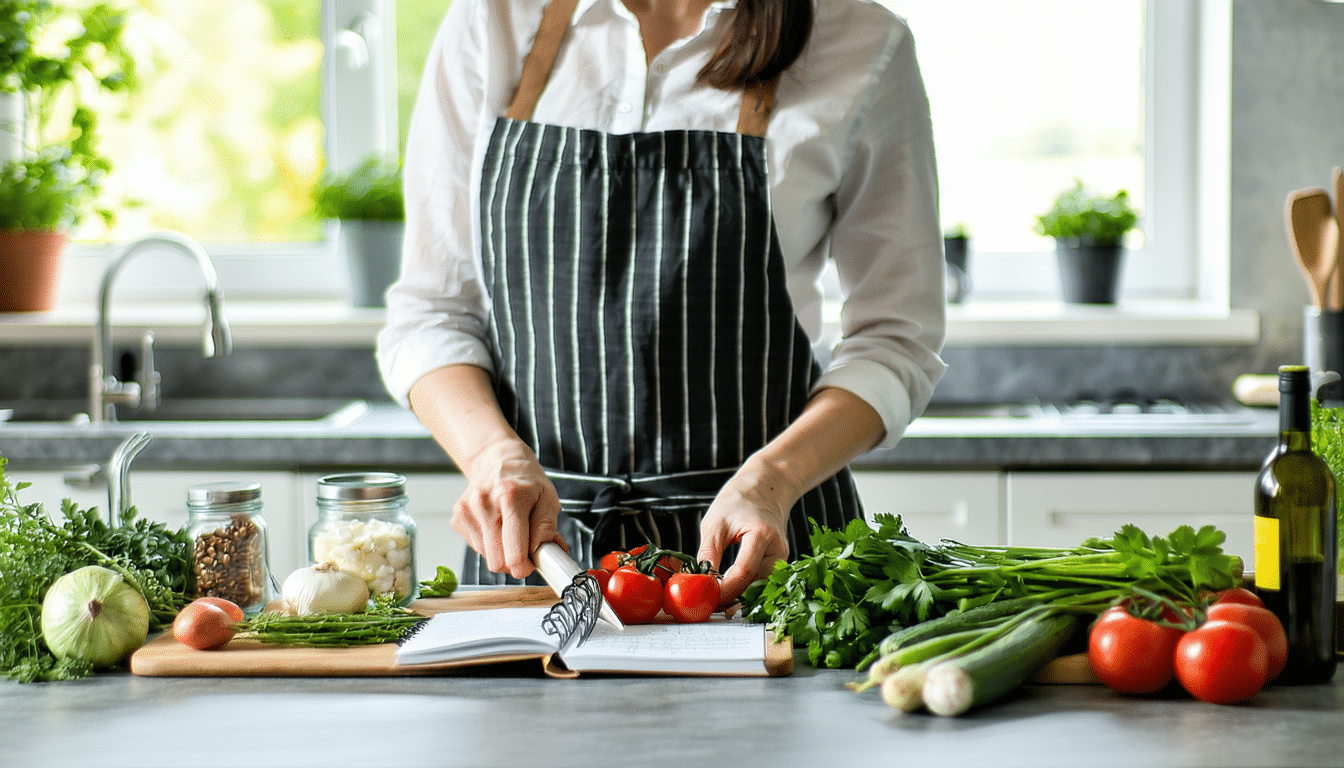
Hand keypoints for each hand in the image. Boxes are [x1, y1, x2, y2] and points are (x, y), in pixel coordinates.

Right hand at [451, 439, 564, 578]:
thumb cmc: (526, 481)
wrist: (496, 459)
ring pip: (486, 557)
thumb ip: (547, 529)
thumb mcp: (548, 498)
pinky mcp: (457, 518)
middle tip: (524, 547)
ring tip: (510, 530)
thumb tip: (546, 557)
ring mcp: (467, 510)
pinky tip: (495, 525)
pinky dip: (489, 543)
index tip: (532, 564)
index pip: (514, 553)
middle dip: (513, 562)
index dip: (525, 567)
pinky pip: (476, 547)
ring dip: (501, 552)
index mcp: (511, 497)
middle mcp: (484, 503)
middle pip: (497, 562)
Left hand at [696, 461, 794, 603]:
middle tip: (709, 602)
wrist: (765, 489)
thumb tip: (701, 582)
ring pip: (759, 586)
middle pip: (755, 583)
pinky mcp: (779, 564)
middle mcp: (778, 550)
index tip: (708, 598)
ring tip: (717, 595)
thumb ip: (708, 554)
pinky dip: (746, 587)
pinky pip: (762, 582)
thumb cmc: (740, 501)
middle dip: (733, 597)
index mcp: (762, 534)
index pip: (744, 572)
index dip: (725, 590)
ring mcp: (782, 558)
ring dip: (739, 593)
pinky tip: (731, 588)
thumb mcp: (715, 523)